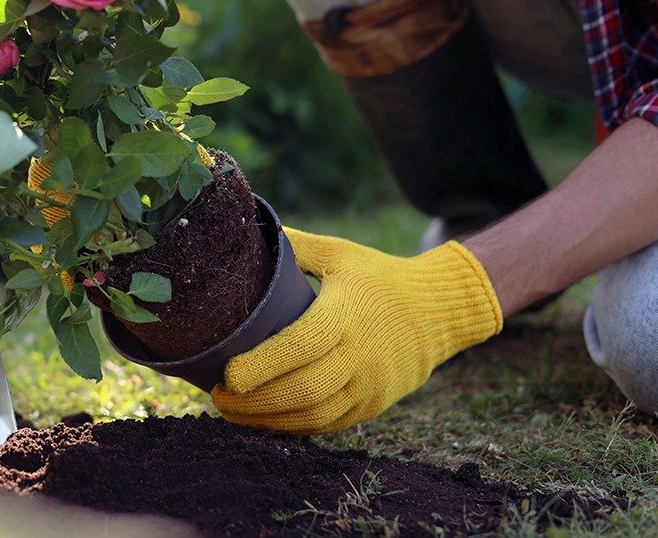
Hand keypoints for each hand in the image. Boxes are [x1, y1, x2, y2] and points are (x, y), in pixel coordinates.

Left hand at [211, 228, 502, 434]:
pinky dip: (292, 427)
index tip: (227, 375)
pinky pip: (327, 425)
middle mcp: (359, 356)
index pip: (300, 347)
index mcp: (346, 316)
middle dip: (255, 401)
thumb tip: (249, 231)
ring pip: (313, 415)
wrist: (439, 312)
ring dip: (267, 420)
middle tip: (218, 398)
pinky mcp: (372, 405)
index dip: (261, 366)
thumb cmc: (379, 278)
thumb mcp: (341, 254)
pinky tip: (264, 420)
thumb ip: (297, 246)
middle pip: (302, 390)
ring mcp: (368, 386)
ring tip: (232, 412)